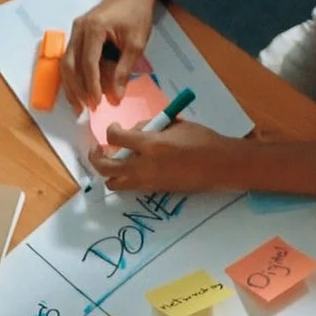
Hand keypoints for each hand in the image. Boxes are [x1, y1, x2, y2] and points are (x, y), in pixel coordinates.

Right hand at [62, 0, 162, 109]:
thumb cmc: (137, 14)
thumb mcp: (136, 43)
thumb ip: (124, 70)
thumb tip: (115, 97)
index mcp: (93, 28)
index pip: (88, 63)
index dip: (91, 86)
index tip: (97, 104)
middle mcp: (78, 29)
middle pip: (71, 65)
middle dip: (77, 90)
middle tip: (87, 109)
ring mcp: (75, 30)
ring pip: (66, 63)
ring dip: (71, 86)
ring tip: (79, 105)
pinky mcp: (77, 34)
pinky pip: (70, 58)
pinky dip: (73, 76)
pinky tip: (78, 90)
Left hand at [91, 120, 236, 193]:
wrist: (220, 166)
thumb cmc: (201, 140)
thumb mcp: (175, 125)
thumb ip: (152, 127)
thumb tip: (136, 131)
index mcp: (150, 145)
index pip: (115, 138)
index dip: (110, 131)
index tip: (115, 128)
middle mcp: (144, 166)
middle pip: (105, 167)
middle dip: (96, 157)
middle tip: (99, 149)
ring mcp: (148, 182)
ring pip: (114, 183)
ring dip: (109, 171)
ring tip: (115, 161)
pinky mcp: (155, 191)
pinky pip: (130, 187)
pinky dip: (125, 178)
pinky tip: (133, 167)